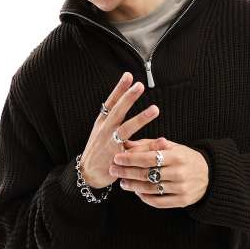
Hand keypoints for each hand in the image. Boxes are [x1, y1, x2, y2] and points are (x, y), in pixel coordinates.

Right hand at [79, 72, 159, 188]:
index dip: (119, 89)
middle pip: (117, 111)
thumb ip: (113, 117)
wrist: (87, 174)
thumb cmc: (98, 150)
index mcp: (102, 122)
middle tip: (140, 85)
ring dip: (141, 118)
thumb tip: (125, 99)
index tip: (128, 75)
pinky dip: (150, 145)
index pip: (110, 102)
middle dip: (128, 97)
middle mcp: (105, 130)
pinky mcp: (117, 157)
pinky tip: (163, 140)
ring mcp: (110, 143)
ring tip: (155, 109)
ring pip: (126, 128)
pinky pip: (136, 150)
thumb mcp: (100, 131)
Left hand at [108, 137, 208, 207]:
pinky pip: (158, 201)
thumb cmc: (185, 158)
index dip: (130, 158)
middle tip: (113, 170)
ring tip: (122, 182)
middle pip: (146, 174)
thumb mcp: (171, 147)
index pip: (148, 157)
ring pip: (150, 189)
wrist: (210, 175)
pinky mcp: (182, 201)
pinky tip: (137, 192)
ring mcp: (181, 188)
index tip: (116, 158)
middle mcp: (180, 173)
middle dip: (126, 172)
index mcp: (177, 156)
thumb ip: (148, 145)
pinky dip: (144, 197)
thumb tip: (125, 143)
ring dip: (132, 186)